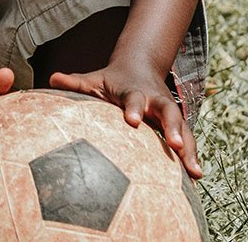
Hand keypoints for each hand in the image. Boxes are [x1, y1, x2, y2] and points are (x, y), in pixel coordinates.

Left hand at [49, 64, 202, 178]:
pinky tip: (195, 179)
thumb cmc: (111, 81)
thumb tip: (52, 79)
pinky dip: (192, 157)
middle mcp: (155, 100)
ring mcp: (168, 112)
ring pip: (183, 128)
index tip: (131, 120)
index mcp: (134, 91)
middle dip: (172, 127)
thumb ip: (74, 83)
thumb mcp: (94, 79)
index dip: (133, 108)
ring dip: (189, 148)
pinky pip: (187, 140)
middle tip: (174, 145)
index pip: (134, 98)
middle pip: (168, 111)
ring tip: (194, 173)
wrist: (140, 68)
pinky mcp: (175, 125)